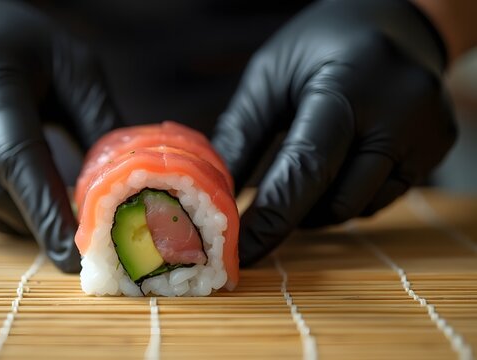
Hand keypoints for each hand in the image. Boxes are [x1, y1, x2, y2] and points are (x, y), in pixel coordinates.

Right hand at [0, 0, 120, 271]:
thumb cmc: (24, 44)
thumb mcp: (73, 66)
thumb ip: (98, 119)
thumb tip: (124, 179)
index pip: (16, 159)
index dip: (45, 211)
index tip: (72, 256)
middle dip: (40, 224)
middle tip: (79, 241)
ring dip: (21, 224)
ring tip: (55, 222)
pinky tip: (23, 208)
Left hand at [212, 0, 455, 265]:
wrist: (393, 22)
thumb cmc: (320, 45)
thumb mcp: (270, 75)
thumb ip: (243, 135)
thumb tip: (214, 196)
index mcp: (347, 88)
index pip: (307, 169)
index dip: (270, 219)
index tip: (237, 255)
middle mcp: (398, 114)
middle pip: (337, 200)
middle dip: (292, 216)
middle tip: (262, 215)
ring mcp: (427, 133)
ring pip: (359, 207)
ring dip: (319, 207)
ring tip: (303, 174)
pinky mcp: (438, 146)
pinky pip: (382, 198)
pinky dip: (349, 196)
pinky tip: (339, 166)